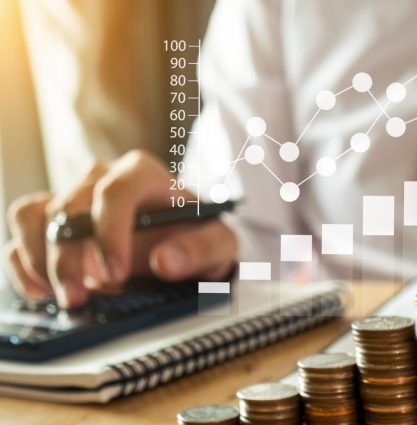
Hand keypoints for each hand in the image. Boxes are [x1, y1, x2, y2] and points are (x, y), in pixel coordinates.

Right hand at [4, 150, 236, 308]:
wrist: (183, 244)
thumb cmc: (198, 237)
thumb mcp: (217, 244)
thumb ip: (199, 250)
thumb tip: (165, 261)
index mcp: (143, 174)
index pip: (116, 191)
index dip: (110, 232)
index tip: (116, 273)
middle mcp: (101, 178)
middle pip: (70, 208)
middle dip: (70, 258)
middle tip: (81, 297)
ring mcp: (72, 198)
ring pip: (36, 216)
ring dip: (41, 260)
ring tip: (65, 296)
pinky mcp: (51, 222)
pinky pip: (22, 234)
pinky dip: (23, 264)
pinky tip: (43, 292)